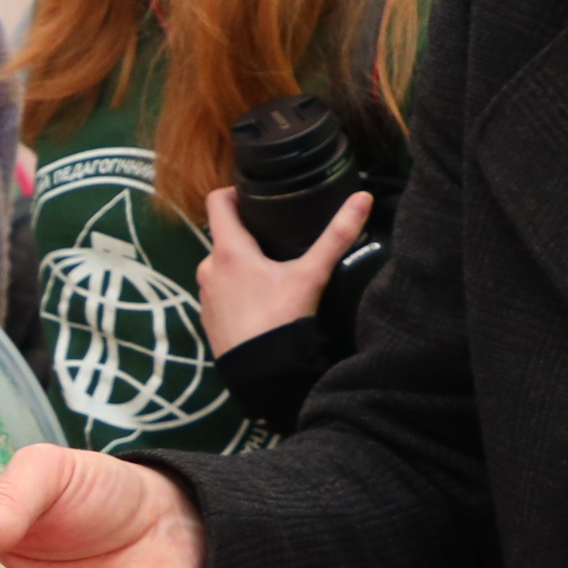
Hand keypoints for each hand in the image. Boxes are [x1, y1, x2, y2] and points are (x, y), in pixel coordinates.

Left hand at [198, 186, 369, 352]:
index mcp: (227, 250)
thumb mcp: (312, 275)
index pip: (217, 201)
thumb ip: (336, 236)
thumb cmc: (281, 319)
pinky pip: (220, 291)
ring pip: (221, 265)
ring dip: (240, 261)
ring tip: (270, 266)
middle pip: (223, 235)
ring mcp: (205, 295)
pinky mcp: (207, 318)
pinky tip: (259, 298)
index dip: (234, 192)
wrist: (262, 375)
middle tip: (275, 232)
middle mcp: (208, 267)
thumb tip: (362, 198)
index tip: (255, 195)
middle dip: (246, 231)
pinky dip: (235, 288)